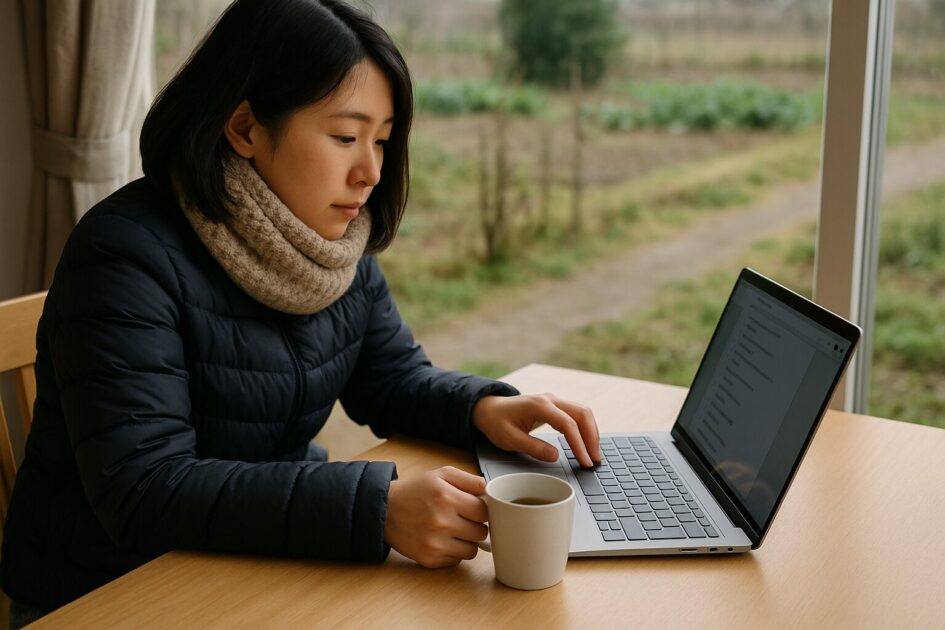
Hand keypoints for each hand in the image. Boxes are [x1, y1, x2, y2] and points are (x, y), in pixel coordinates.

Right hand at [384, 466, 488, 567]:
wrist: (384, 511)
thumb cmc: (415, 491)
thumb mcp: (441, 475)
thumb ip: (469, 480)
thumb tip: (489, 489)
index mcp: (446, 497)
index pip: (484, 511)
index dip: (481, 509)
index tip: (474, 508)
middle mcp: (441, 522)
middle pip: (481, 532)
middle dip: (475, 525)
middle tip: (463, 519)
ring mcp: (435, 543)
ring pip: (472, 550)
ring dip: (467, 541)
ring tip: (454, 530)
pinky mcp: (429, 559)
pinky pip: (457, 560)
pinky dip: (454, 551)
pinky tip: (442, 540)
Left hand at [472, 394, 602, 467]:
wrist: (489, 409)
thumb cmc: (497, 423)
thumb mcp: (510, 439)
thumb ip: (533, 447)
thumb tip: (556, 456)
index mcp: (539, 406)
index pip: (568, 424)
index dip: (579, 444)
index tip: (585, 461)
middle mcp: (550, 400)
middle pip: (582, 414)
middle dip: (592, 438)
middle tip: (595, 460)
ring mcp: (554, 401)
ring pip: (582, 413)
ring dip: (591, 433)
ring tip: (594, 454)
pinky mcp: (555, 406)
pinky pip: (576, 415)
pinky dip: (585, 429)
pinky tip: (586, 443)